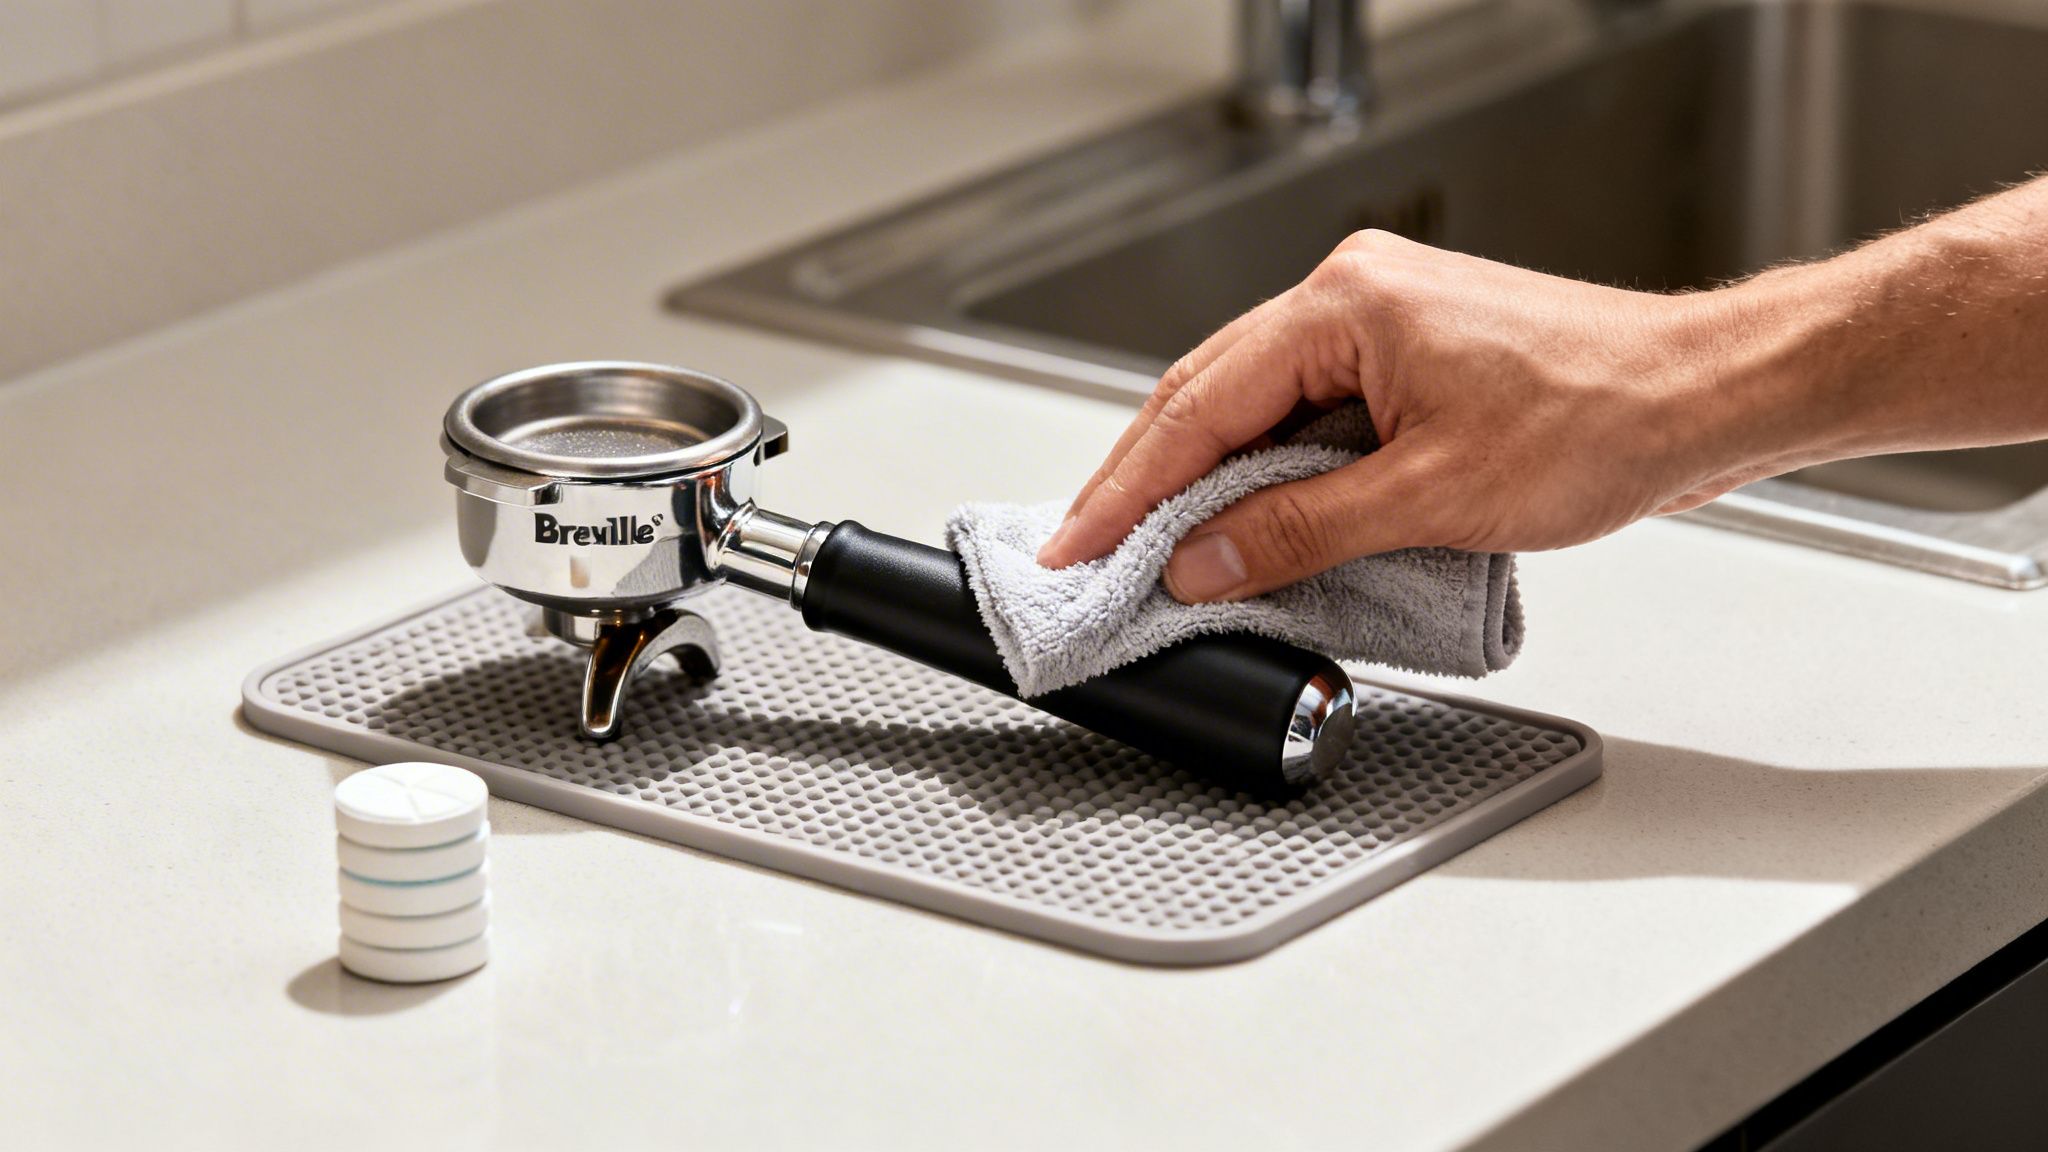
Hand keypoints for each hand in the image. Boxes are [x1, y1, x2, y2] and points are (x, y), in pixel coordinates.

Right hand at [1034, 229, 1794, 601]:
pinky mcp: (1409, 361)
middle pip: (1211, 397)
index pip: (1199, 405)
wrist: (1706, 397)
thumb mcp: (1433, 498)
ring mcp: (1382, 324)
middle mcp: (1354, 297)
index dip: (1127, 488)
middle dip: (1149, 483)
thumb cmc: (1604, 418)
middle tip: (1091, 556)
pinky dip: (1271, 474)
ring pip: (1258, 409)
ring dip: (1211, 483)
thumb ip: (1303, 532)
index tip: (1076, 547)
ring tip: (1156, 556)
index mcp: (1345, 305)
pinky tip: (1249, 525)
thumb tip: (1205, 562)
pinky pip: (1309, 417)